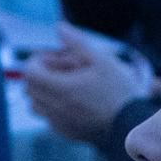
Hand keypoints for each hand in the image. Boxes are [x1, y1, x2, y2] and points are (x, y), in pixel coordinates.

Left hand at [23, 24, 143, 143]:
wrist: (131, 126)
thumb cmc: (118, 91)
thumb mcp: (101, 61)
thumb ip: (77, 43)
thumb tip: (59, 27)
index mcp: (61, 89)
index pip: (29, 73)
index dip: (38, 61)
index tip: (56, 57)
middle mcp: (54, 108)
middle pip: (29, 88)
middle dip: (41, 74)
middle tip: (64, 68)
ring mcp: (58, 123)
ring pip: (35, 104)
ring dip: (44, 91)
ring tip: (68, 84)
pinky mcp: (65, 132)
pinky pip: (48, 117)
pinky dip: (53, 106)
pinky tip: (75, 100)